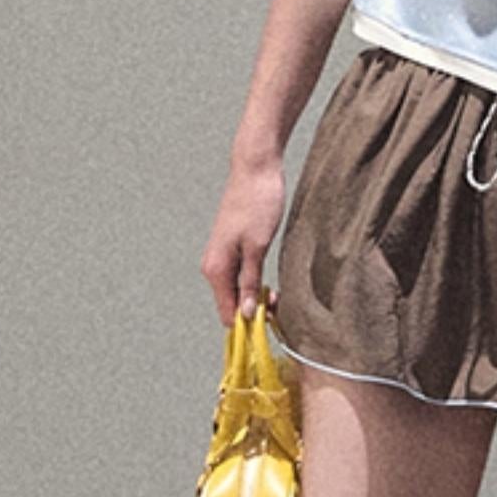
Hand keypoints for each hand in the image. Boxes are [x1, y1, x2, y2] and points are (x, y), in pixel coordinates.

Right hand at [200, 154, 287, 327]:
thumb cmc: (258, 203)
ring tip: (281, 298)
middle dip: (255, 312)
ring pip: (238, 291)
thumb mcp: (257, 247)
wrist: (256, 168)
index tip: (271, 328)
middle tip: (282, 309)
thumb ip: (250, 282)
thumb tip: (246, 313)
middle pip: (231, 304)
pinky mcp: (233, 248)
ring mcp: (223, 257)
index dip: (248, 325)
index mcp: (216, 269)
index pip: (227, 313)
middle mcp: (214, 266)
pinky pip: (242, 277)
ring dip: (257, 298)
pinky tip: (273, 284)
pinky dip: (256, 284)